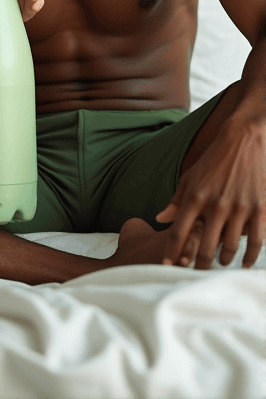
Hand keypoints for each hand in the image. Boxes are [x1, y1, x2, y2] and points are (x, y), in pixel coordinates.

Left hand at [156, 120, 265, 269]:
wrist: (243, 141)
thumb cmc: (213, 161)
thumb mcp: (189, 177)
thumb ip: (176, 201)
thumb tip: (160, 219)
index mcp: (195, 197)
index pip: (179, 232)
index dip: (171, 253)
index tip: (166, 267)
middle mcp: (216, 204)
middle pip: (204, 246)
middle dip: (197, 265)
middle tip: (195, 275)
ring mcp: (239, 207)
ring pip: (229, 247)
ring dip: (222, 261)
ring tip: (219, 265)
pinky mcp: (259, 208)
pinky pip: (255, 241)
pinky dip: (249, 257)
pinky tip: (243, 263)